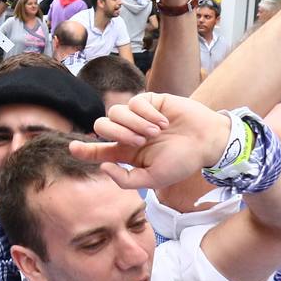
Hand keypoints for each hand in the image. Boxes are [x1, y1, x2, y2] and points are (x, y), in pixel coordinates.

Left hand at [68, 92, 231, 189]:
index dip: (83, 149)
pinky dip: (146, 113)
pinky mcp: (149, 101)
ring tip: (155, 133)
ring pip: (115, 112)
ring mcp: (138, 116)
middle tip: (139, 142)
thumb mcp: (153, 179)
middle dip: (116, 133)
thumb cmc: (182, 162)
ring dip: (133, 123)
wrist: (208, 142)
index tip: (73, 148)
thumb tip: (103, 167)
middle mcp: (128, 133)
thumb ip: (127, 179)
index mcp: (126, 153)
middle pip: (102, 126)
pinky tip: (162, 122)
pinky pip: (134, 102)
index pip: (98, 150)